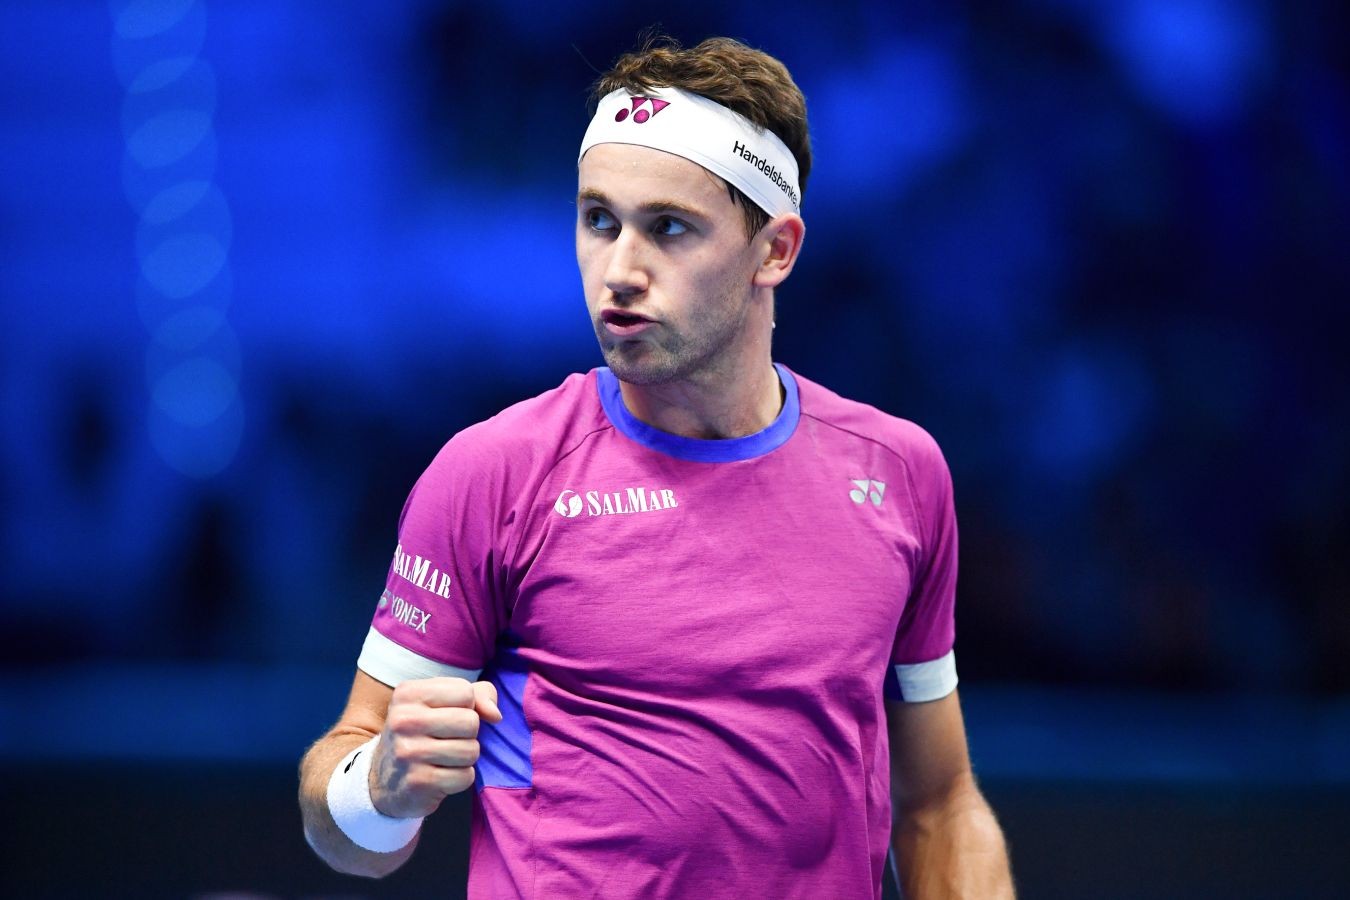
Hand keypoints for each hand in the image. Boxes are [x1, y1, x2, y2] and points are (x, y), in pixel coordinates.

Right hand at [369, 676, 502, 818]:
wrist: (385, 779)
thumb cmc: (425, 732)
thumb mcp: (444, 702)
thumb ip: (479, 694)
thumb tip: (495, 715)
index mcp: (408, 693)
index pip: (465, 692)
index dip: (466, 706)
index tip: (448, 716)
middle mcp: (403, 720)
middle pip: (470, 722)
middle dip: (469, 733)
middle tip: (449, 740)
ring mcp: (407, 752)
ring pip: (470, 751)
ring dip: (465, 757)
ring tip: (444, 757)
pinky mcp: (417, 782)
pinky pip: (465, 777)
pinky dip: (460, 778)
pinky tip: (441, 775)